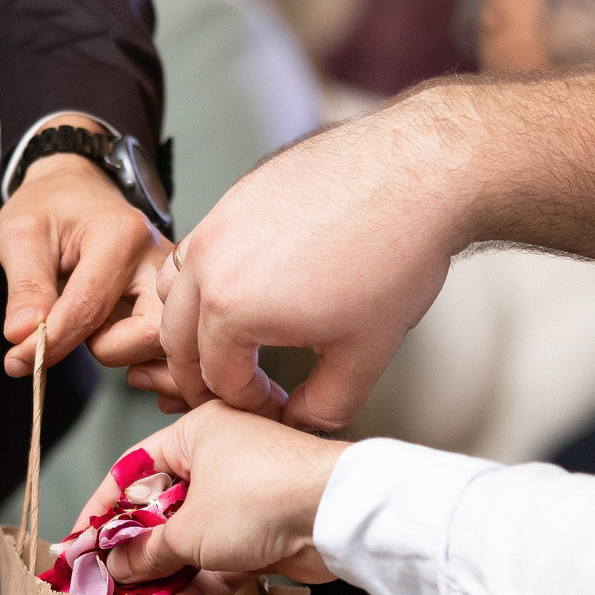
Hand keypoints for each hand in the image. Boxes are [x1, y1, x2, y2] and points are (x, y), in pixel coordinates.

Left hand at [0, 122, 168, 375]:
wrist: (76, 189)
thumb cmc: (49, 206)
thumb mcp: (22, 235)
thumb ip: (25, 289)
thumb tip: (22, 339)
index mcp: (121, 235)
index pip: (91, 308)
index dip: (53, 343)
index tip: (20, 360)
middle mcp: (157, 259)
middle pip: (150, 333)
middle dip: (107, 350)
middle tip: (77, 333)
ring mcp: (171, 282)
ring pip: (165, 345)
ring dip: (125, 355)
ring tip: (95, 332)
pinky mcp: (171, 300)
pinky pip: (168, 346)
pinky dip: (144, 360)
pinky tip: (116, 347)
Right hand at [61, 401, 343, 594]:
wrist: (340, 517)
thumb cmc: (265, 495)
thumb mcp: (190, 527)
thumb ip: (148, 550)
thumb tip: (115, 565)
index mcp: (196, 434)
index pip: (132, 470)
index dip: (102, 510)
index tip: (79, 543)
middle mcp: (219, 460)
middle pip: (161, 510)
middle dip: (134, 553)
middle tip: (104, 584)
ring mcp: (243, 499)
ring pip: (191, 542)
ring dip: (165, 577)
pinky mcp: (264, 535)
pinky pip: (220, 562)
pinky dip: (199, 587)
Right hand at [154, 98, 465, 430]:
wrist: (421, 172)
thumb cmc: (396, 255)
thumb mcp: (365, 355)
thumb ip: (325, 407)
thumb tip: (301, 422)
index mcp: (231, 309)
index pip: (218, 380)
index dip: (248, 406)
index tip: (273, 408)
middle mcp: (210, 262)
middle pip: (176, 340)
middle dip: (203, 375)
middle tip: (237, 392)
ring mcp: (218, 221)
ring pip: (173, 290)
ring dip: (190, 326)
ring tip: (227, 344)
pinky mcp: (237, 194)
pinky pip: (196, 248)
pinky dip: (203, 279)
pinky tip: (243, 291)